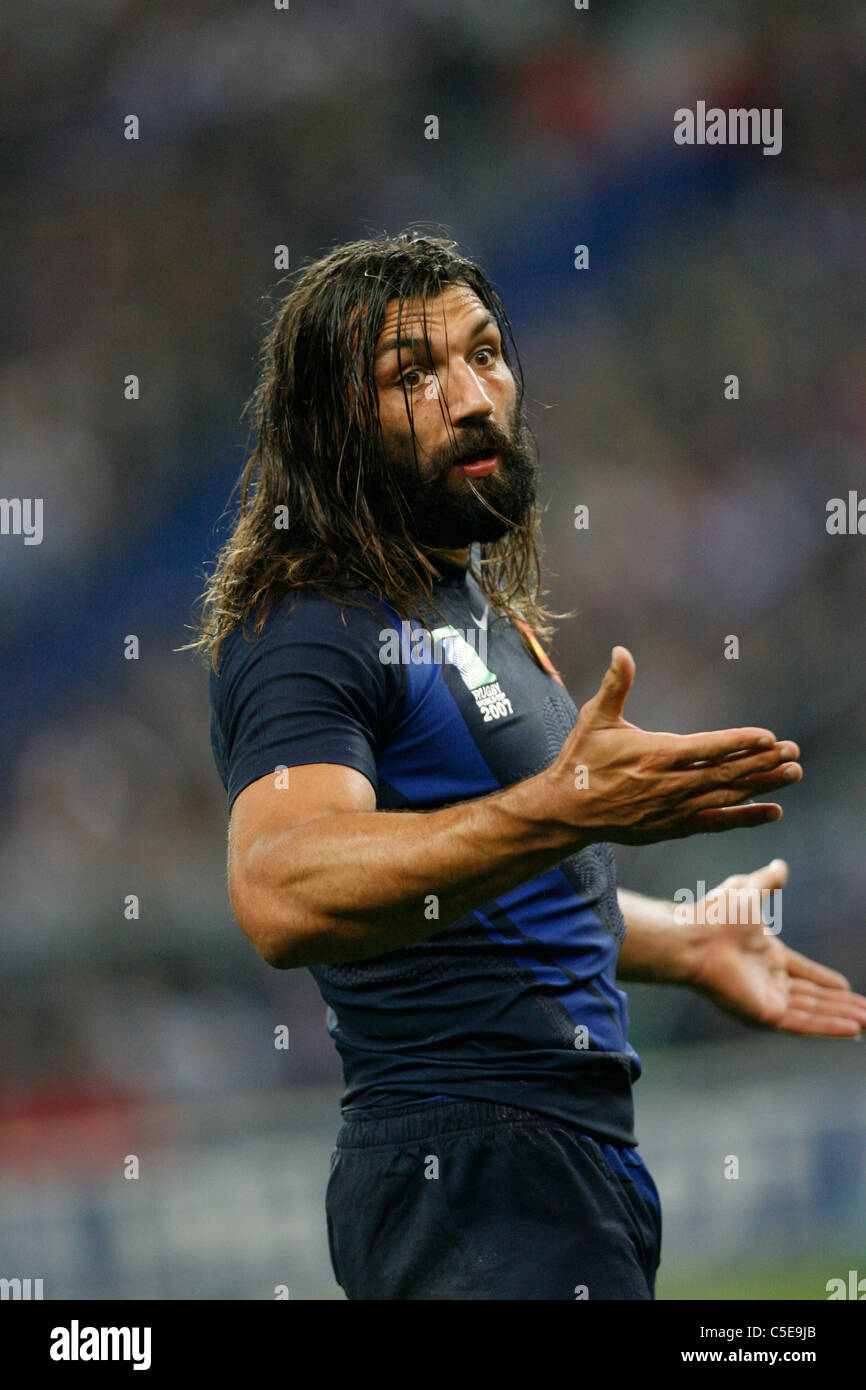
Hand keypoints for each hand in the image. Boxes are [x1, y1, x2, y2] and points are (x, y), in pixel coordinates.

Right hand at [551, 646, 801, 845]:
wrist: (566, 811)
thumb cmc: (581, 761)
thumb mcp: (595, 719)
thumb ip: (615, 685)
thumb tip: (621, 651)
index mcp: (654, 755)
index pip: (706, 748)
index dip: (739, 742)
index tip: (768, 737)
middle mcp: (669, 784)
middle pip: (725, 773)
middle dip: (763, 762)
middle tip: (794, 753)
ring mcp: (674, 809)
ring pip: (727, 796)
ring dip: (762, 786)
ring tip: (792, 774)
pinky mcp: (674, 826)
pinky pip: (717, 821)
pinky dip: (745, 817)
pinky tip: (772, 811)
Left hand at [685, 859, 865, 1035]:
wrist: (695, 938)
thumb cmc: (716, 915)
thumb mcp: (749, 890)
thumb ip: (768, 880)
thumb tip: (781, 865)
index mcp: (765, 955)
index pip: (802, 972)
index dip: (824, 980)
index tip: (846, 986)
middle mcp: (767, 980)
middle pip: (812, 996)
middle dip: (840, 1005)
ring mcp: (766, 999)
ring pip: (813, 1012)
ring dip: (841, 1018)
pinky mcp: (765, 1014)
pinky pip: (804, 1024)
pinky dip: (828, 1028)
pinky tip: (852, 1030)